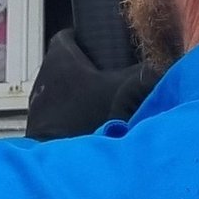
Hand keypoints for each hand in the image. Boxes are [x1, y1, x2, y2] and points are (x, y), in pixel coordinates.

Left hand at [24, 29, 154, 139]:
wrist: (64, 162)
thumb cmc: (89, 118)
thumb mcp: (124, 91)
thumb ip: (144, 74)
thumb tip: (161, 66)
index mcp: (59, 58)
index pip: (66, 35)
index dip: (82, 38)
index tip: (99, 46)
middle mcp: (43, 76)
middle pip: (64, 63)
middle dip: (83, 68)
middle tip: (107, 76)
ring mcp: (37, 104)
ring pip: (59, 89)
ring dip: (75, 95)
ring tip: (99, 104)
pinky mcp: (38, 128)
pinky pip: (55, 113)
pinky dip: (69, 116)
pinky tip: (87, 126)